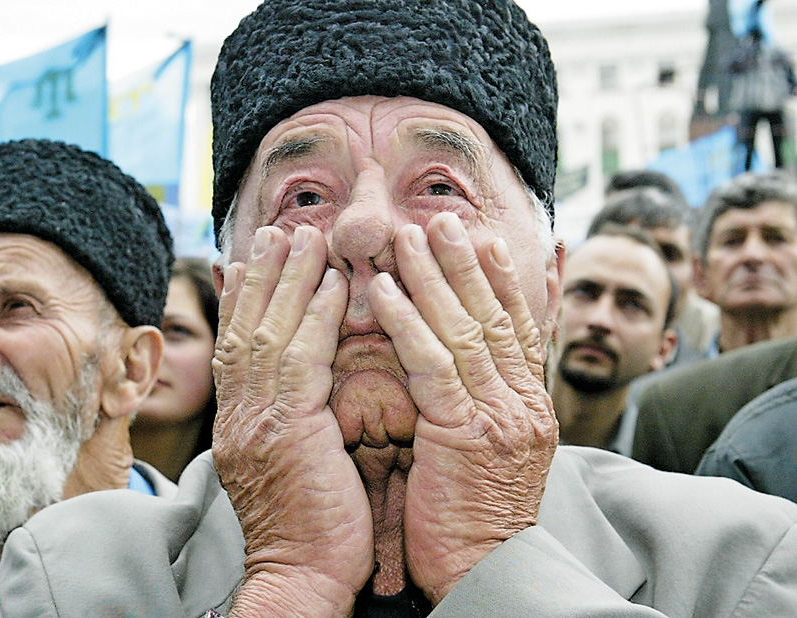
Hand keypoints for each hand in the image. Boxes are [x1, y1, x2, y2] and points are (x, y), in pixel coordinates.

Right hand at [213, 226, 373, 617]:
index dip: (244, 299)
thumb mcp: (285, 462)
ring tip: (303, 237)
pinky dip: (314, 316)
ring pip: (268, 332)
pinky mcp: (286, 430)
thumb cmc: (306, 526)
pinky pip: (301, 359)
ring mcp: (256, 420)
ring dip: (287, 280)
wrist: (299, 577)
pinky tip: (332, 284)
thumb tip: (298, 386)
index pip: (236, 346)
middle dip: (261, 275)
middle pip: (244, 327)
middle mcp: (238, 414)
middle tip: (275, 230)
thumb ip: (286, 417)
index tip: (253, 259)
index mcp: (238, 421)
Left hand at [368, 212, 557, 603]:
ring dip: (435, 278)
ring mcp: (499, 414)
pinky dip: (409, 322)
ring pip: (465, 328)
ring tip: (411, 236)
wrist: (486, 571)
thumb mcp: (496, 453)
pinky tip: (385, 292)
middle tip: (443, 218)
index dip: (501, 280)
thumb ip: (489, 404)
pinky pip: (433, 364)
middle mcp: (522, 402)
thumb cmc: (478, 517)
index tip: (483, 239)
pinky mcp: (465, 432)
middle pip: (495, 315)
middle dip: (467, 263)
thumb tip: (473, 367)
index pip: (519, 328)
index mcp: (530, 405)